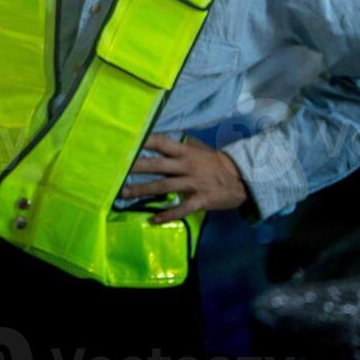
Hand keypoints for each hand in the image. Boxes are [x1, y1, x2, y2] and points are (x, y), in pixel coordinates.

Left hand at [119, 134, 247, 223]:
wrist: (244, 179)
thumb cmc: (217, 164)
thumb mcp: (199, 151)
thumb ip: (180, 149)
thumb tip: (159, 142)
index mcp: (186, 152)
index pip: (161, 142)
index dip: (144, 140)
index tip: (126, 141)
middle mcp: (187, 166)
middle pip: (157, 164)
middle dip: (135, 167)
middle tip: (115, 170)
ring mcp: (194, 183)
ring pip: (164, 186)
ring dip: (143, 190)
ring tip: (124, 194)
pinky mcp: (201, 199)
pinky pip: (182, 208)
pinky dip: (168, 214)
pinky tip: (154, 219)